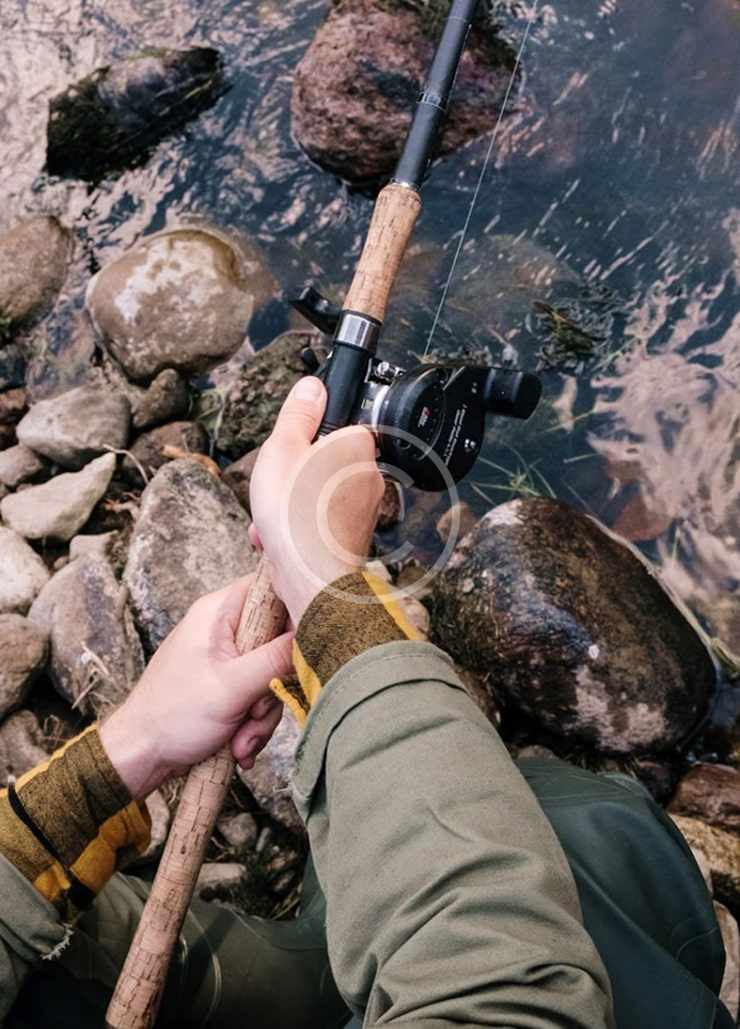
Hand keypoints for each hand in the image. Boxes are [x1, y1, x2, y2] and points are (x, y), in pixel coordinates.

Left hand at [100, 576, 292, 799]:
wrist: (140, 758)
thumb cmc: (171, 716)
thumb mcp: (232, 687)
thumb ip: (276, 659)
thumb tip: (312, 635)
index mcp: (218, 612)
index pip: (271, 588)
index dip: (294, 611)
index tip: (302, 644)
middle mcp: (224, 630)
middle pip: (278, 641)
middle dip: (274, 686)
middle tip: (255, 709)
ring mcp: (227, 661)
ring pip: (272, 676)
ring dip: (262, 714)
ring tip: (240, 738)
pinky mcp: (229, 687)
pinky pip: (259, 697)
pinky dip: (252, 725)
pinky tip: (238, 745)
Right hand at [249, 376, 384, 624]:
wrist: (310, 577)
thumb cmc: (296, 514)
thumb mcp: (283, 448)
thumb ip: (298, 414)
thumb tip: (312, 386)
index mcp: (358, 445)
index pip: (334, 428)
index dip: (304, 440)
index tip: (287, 454)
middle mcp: (370, 475)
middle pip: (322, 464)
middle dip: (291, 478)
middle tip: (274, 491)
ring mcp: (365, 509)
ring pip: (316, 496)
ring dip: (289, 507)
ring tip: (271, 522)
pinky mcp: (354, 537)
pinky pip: (319, 523)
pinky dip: (297, 530)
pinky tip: (278, 541)